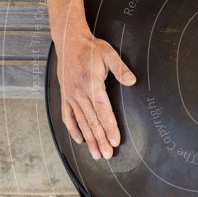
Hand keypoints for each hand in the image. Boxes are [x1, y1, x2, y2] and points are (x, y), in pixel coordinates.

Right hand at [56, 30, 136, 158]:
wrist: (68, 41)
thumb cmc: (91, 48)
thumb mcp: (108, 54)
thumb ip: (120, 69)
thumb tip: (132, 81)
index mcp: (91, 85)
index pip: (103, 111)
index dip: (109, 127)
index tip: (115, 141)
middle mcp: (79, 94)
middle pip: (92, 122)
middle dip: (100, 140)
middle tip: (107, 155)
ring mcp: (70, 96)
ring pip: (81, 123)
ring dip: (89, 139)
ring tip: (96, 154)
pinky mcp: (65, 96)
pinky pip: (68, 116)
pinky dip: (73, 129)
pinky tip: (80, 140)